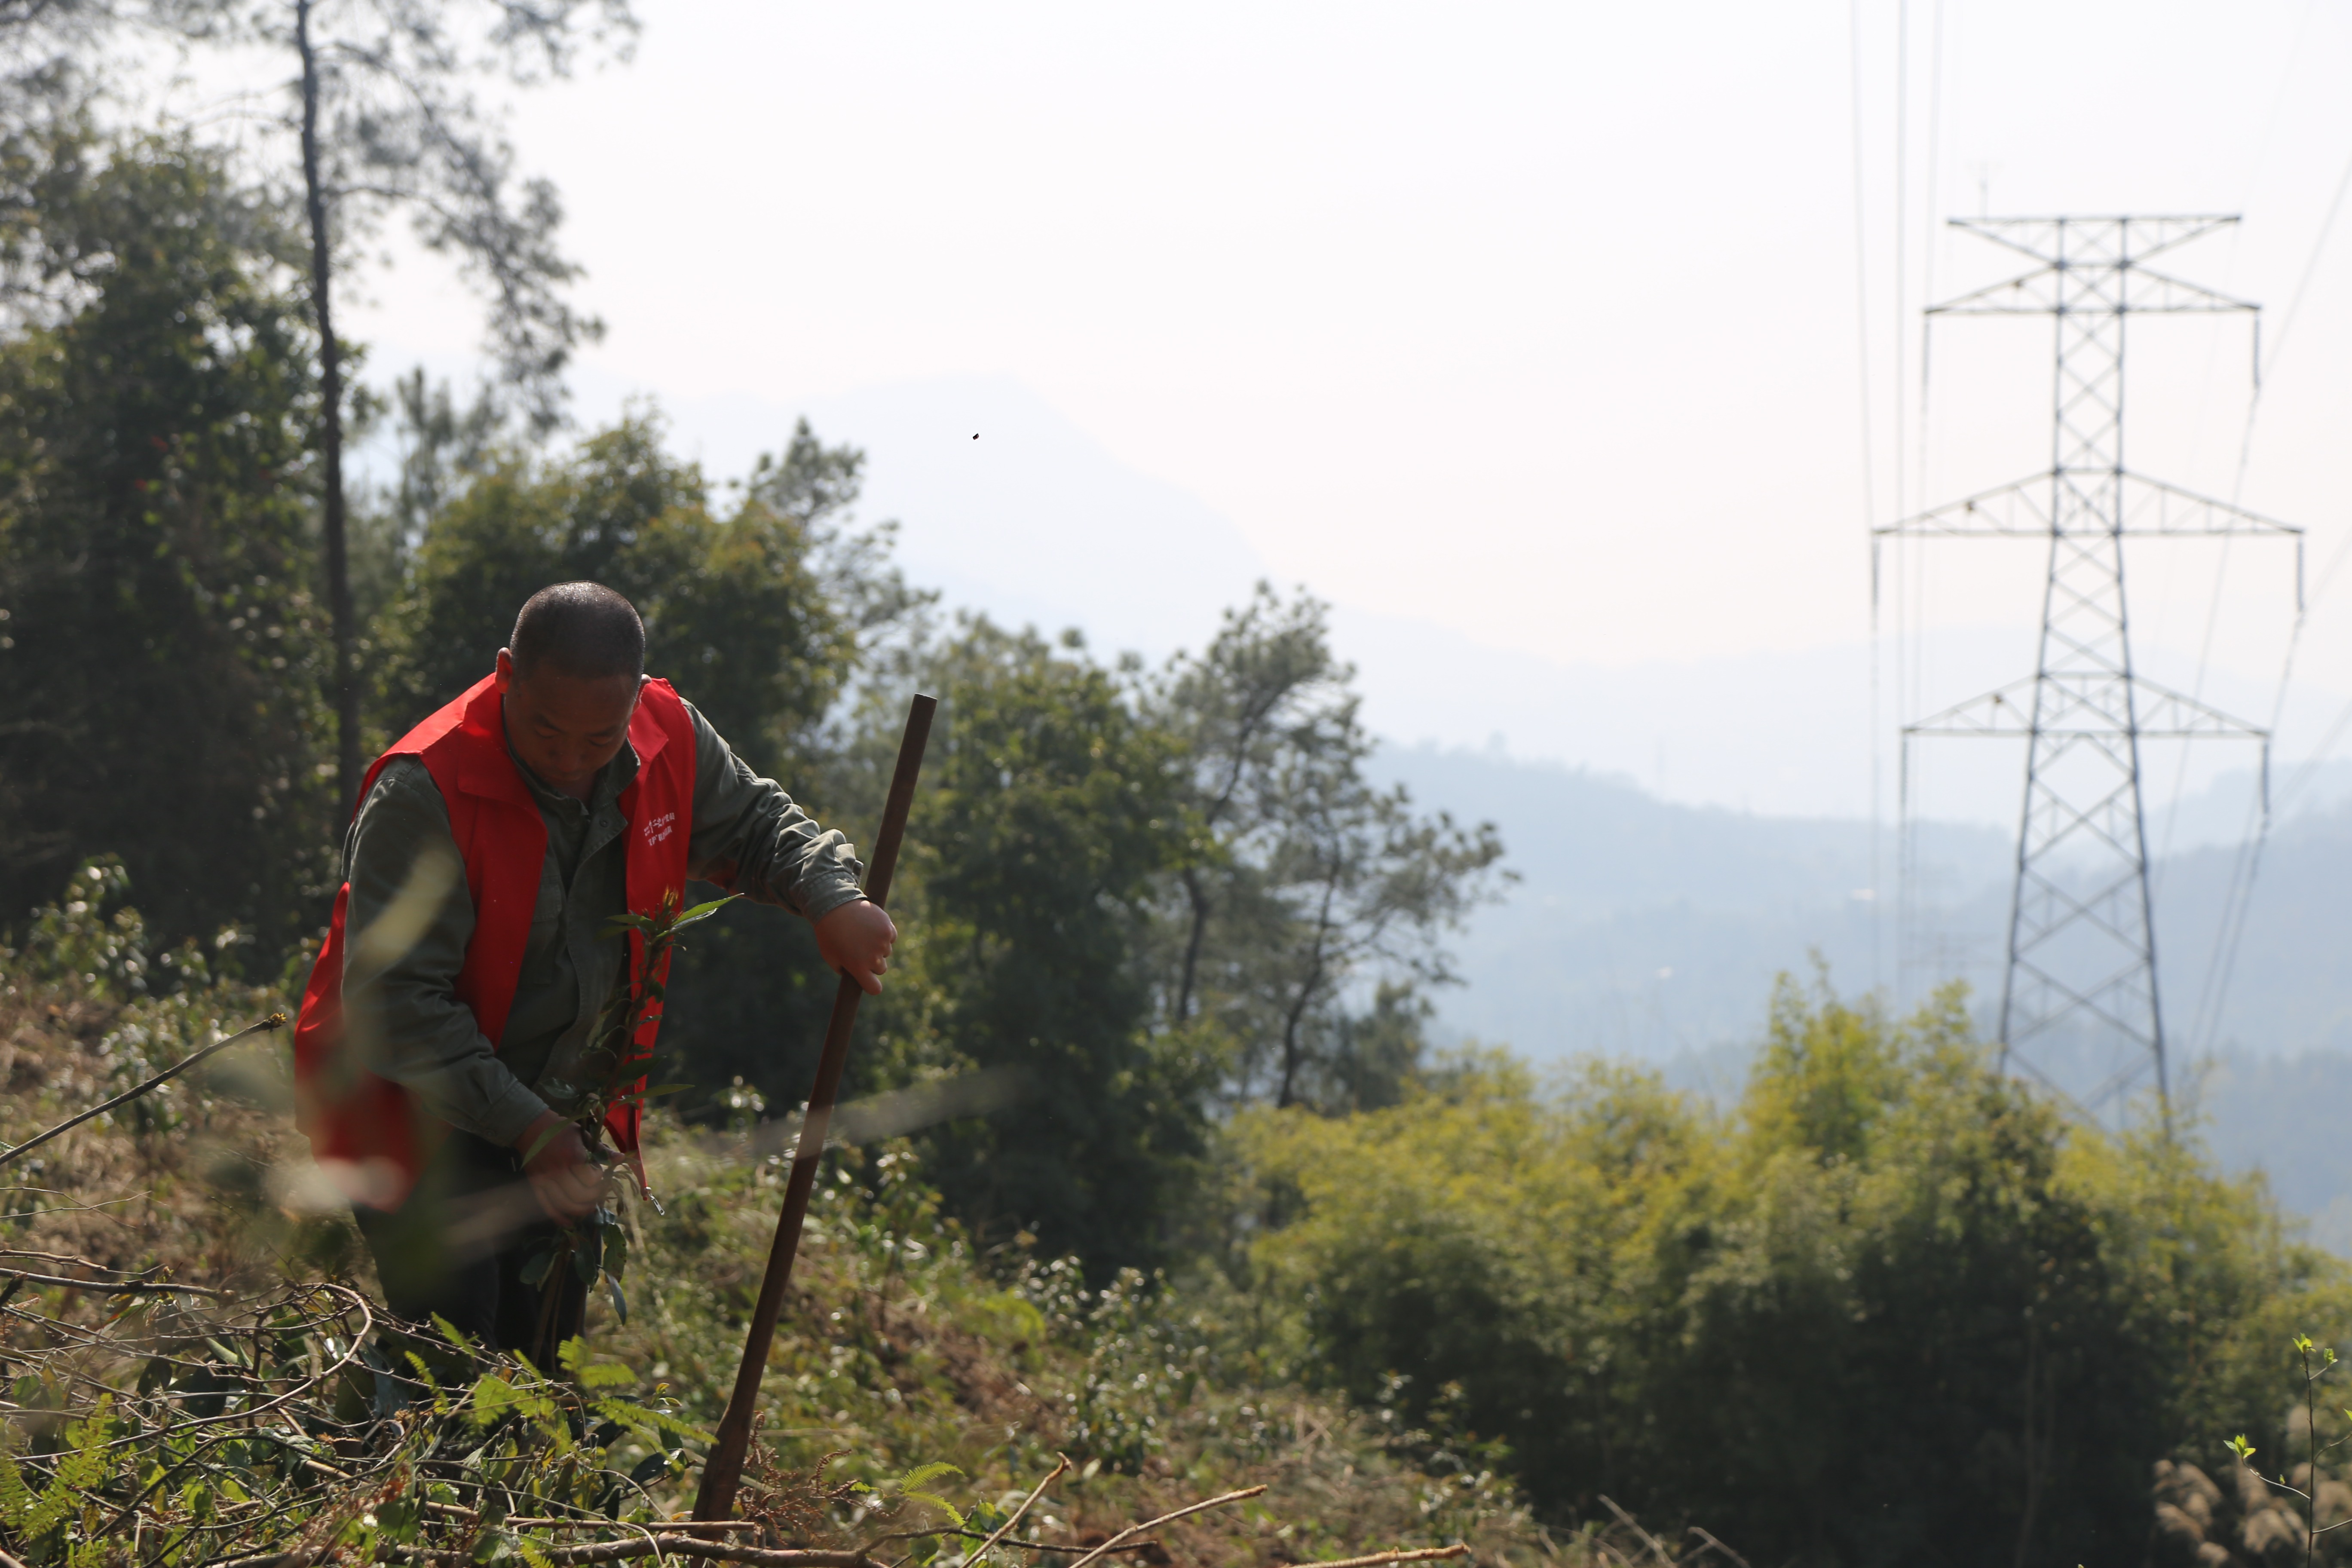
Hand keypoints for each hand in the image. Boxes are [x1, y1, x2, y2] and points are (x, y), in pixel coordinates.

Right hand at [516, 1109, 601, 1223]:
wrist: (530, 1127)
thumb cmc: (560, 1129)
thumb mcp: (583, 1135)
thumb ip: (602, 1150)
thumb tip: (621, 1159)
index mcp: (572, 1156)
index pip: (591, 1180)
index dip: (600, 1181)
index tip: (601, 1175)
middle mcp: (557, 1171)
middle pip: (580, 1196)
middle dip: (594, 1198)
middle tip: (599, 1194)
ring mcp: (544, 1180)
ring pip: (565, 1205)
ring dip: (580, 1210)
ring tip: (589, 1207)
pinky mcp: (535, 1186)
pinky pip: (547, 1207)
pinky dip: (559, 1218)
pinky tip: (569, 1222)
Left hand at [815, 899, 897, 994]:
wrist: (834, 905)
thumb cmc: (829, 934)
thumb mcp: (830, 956)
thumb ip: (843, 970)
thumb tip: (855, 976)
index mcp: (858, 967)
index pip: (875, 988)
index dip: (873, 986)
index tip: (870, 981)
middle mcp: (873, 957)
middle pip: (881, 969)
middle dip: (873, 963)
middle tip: (861, 949)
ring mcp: (882, 942)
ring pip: (886, 951)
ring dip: (879, 946)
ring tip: (863, 934)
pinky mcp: (888, 928)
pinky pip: (891, 937)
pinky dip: (884, 933)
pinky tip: (871, 925)